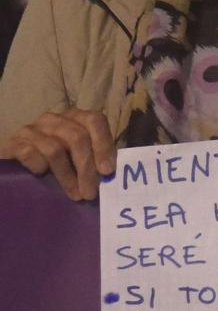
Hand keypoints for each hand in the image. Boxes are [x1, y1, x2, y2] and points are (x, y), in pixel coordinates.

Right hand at [0, 109, 115, 200]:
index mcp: (74, 116)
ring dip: (67, 175)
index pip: (95, 121)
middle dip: (87, 168)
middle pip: (77, 137)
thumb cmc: (54, 159)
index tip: (107, 171)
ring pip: (55, 150)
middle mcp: (53, 119)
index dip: (103, 145)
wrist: (17, 160)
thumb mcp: (76, 154)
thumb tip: (110, 172)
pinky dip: (39, 166)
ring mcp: (32, 129)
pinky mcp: (13, 143)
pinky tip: (43, 175)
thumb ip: (94, 156)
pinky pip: (29, 154)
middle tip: (90, 192)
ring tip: (75, 194)